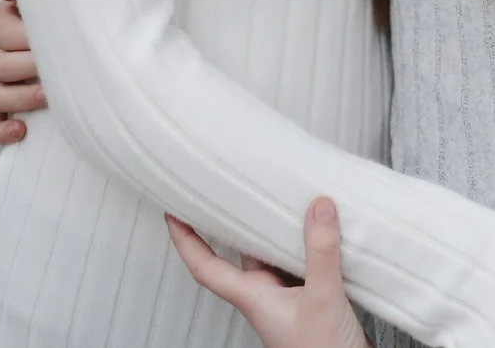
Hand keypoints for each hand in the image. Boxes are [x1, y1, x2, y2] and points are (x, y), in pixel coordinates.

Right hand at [0, 0, 45, 144]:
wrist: (59, 44)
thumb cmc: (55, 17)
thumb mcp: (42, 0)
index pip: (5, 34)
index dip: (30, 39)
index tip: (59, 40)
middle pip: (1, 66)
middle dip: (30, 68)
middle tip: (60, 69)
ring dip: (22, 99)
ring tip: (49, 97)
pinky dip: (1, 132)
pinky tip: (21, 132)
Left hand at [168, 197, 370, 347]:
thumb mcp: (321, 298)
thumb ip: (319, 253)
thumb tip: (318, 209)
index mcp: (254, 298)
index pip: (205, 266)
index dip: (185, 239)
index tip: (173, 213)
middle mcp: (266, 297)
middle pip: (239, 256)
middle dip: (228, 225)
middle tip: (221, 194)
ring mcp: (288, 300)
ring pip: (270, 258)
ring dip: (269, 232)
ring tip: (270, 200)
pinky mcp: (312, 300)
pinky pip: (300, 264)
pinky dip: (303, 244)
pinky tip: (316, 232)